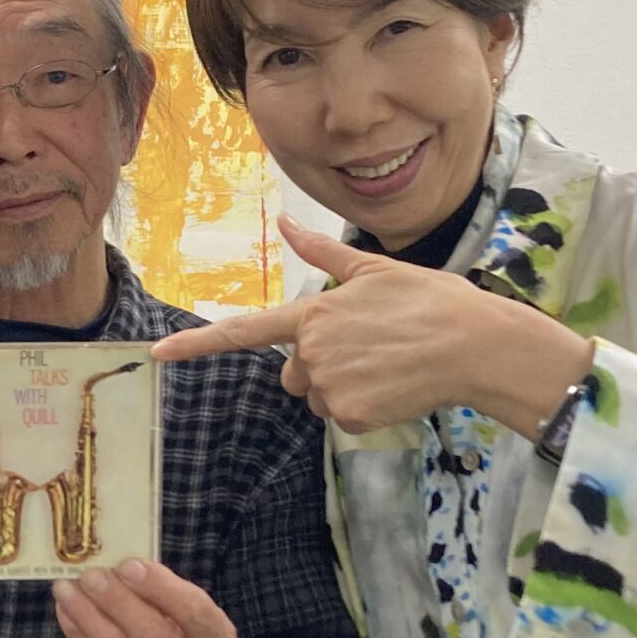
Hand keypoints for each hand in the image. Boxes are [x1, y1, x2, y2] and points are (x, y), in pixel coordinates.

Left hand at [50, 558, 240, 637]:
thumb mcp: (188, 624)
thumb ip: (164, 595)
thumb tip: (118, 566)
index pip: (195, 614)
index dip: (161, 588)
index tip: (128, 565)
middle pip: (153, 636)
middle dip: (117, 601)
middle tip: (90, 574)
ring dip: (87, 615)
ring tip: (67, 587)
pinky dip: (77, 634)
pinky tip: (66, 610)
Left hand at [152, 217, 593, 439]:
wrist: (477, 344)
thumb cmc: (431, 301)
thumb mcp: (376, 269)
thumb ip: (323, 254)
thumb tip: (287, 220)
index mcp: (314, 313)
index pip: (246, 331)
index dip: (198, 343)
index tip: (159, 354)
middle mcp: (314, 352)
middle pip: (294, 373)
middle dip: (321, 366)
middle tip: (369, 348)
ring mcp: (331, 387)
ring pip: (319, 397)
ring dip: (344, 386)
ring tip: (387, 364)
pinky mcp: (352, 416)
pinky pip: (344, 417)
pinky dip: (366, 407)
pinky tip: (395, 386)